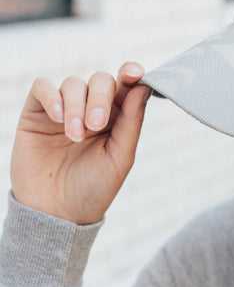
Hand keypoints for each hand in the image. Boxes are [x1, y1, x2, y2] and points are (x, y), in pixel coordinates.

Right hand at [10, 62, 151, 223]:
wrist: (55, 213)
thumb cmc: (93, 187)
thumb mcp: (120, 157)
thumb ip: (132, 121)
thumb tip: (144, 87)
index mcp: (117, 117)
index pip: (126, 86)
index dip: (131, 74)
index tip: (135, 73)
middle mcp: (92, 108)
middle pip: (101, 80)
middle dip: (100, 98)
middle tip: (96, 125)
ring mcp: (64, 109)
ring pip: (73, 83)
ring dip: (76, 106)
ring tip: (75, 136)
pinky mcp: (37, 113)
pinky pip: (43, 87)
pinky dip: (52, 97)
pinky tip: (57, 118)